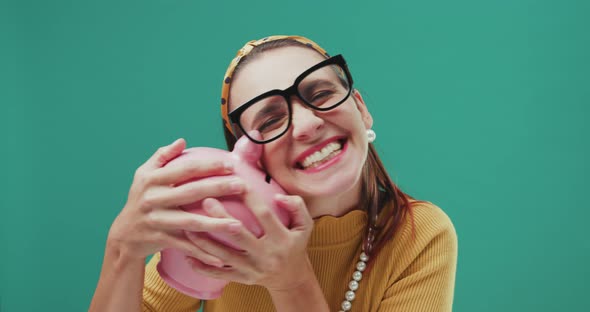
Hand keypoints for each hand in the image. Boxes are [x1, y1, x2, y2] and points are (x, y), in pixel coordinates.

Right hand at [107, 138, 245, 265]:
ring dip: (216, 223)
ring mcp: (157, 221)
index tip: (230, 164)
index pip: (185, 169)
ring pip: (191, 222)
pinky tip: (220, 257)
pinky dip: (202, 253)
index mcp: (152, 180)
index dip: (209, 166)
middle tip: (242, 185)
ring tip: (238, 224)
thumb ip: (162, 156)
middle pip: (191, 192)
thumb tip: (182, 141)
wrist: (124, 234)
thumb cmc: (140, 199)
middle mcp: (153, 199)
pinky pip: (185, 246)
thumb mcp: (143, 175)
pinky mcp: (160, 240)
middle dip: (219, 188)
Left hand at [184, 186, 314, 291]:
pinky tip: (188, 255)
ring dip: (204, 241)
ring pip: (224, 255)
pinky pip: (219, 274)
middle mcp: (266, 255)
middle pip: (239, 235)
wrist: (291, 279)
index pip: (264, 215)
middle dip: (221, 217)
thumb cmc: (295, 245)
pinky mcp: (242, 279)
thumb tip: (278, 196)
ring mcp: (252, 269)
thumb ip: (297, 206)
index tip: (236, 182)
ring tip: (188, 225)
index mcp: (281, 239)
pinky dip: (202, 267)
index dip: (250, 198)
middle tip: (206, 200)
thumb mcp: (305, 226)